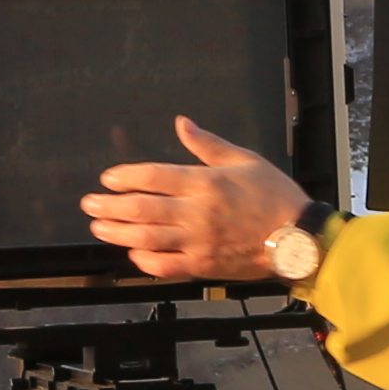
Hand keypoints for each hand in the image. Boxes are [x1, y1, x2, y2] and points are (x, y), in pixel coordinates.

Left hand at [85, 116, 308, 280]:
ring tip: (99, 227)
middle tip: (90, 204)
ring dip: (118, 233)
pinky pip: (165, 266)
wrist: (298, 239)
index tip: (108, 178)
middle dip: (109, 206)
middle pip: (141, 208)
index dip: (125, 177)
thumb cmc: (274, 197)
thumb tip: (181, 123)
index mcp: (205, 183)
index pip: (153, 176)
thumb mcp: (244, 159)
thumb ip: (207, 144)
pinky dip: (145, 261)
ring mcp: (198, 242)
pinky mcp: (203, 266)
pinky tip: (133, 254)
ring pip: (146, 238)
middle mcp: (196, 213)